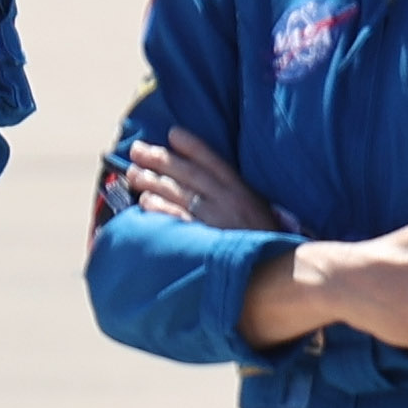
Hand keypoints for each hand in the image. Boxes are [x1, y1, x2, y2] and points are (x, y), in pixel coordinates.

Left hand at [120, 125, 277, 233]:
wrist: (274, 273)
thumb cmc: (265, 243)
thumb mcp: (261, 212)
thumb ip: (237, 197)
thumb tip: (207, 185)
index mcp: (242, 191)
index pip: (214, 162)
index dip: (192, 146)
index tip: (173, 134)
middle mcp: (227, 201)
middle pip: (188, 173)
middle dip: (160, 158)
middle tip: (137, 150)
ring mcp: (214, 219)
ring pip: (178, 193)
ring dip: (152, 181)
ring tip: (133, 173)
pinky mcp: (204, 240)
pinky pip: (177, 219)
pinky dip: (159, 209)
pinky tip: (144, 202)